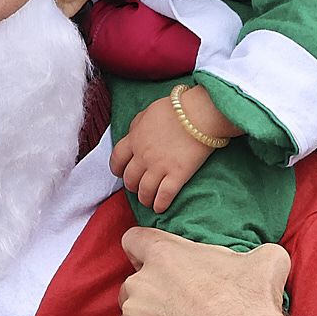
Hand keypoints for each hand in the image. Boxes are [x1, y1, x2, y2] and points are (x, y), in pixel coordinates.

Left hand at [109, 89, 227, 213]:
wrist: (200, 113)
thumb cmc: (177, 108)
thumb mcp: (149, 111)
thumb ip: (137, 125)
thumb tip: (133, 134)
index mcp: (134, 138)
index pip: (116, 159)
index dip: (117, 169)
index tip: (121, 172)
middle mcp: (143, 155)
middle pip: (130, 179)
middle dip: (132, 186)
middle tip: (138, 187)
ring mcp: (159, 167)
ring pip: (144, 191)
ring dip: (144, 199)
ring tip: (148, 201)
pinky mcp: (177, 175)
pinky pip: (164, 196)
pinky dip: (160, 205)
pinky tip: (160, 207)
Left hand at [117, 227, 309, 315]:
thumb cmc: (252, 303)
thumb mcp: (266, 260)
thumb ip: (254, 251)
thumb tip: (261, 256)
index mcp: (165, 255)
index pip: (133, 239)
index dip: (143, 249)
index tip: (156, 262)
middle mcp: (142, 282)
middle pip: (135, 281)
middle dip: (153, 291)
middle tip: (182, 304)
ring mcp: (135, 315)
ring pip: (134, 313)